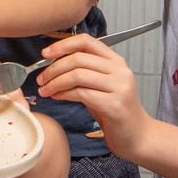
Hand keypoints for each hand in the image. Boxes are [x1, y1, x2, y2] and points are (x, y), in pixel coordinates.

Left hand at [35, 34, 150, 156]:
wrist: (137, 136)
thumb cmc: (115, 112)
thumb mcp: (100, 85)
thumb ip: (84, 71)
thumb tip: (54, 63)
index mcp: (116, 61)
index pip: (86, 41)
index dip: (62, 45)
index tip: (45, 54)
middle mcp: (120, 70)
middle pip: (78, 58)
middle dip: (53, 68)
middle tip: (40, 79)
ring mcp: (119, 87)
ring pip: (77, 75)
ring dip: (55, 82)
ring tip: (45, 90)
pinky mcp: (114, 104)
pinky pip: (81, 93)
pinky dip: (63, 94)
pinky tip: (56, 97)